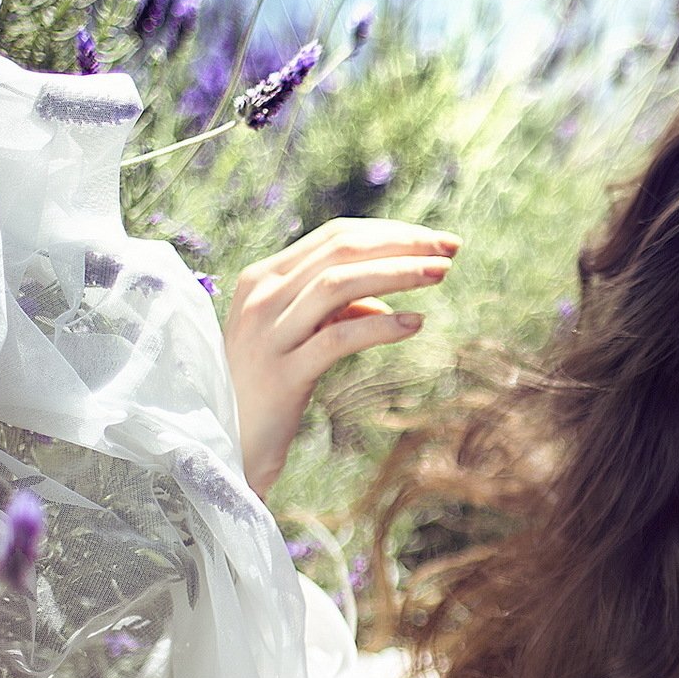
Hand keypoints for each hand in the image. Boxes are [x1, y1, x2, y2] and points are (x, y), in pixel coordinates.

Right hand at [224, 218, 460, 498]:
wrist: (226, 445)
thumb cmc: (268, 390)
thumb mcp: (301, 339)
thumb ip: (335, 313)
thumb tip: (383, 302)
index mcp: (263, 278)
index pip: (334, 237)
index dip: (389, 232)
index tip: (436, 239)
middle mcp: (261, 297)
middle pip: (341, 251)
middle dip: (401, 243)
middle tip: (451, 247)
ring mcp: (269, 334)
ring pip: (338, 284)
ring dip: (397, 273)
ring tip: (441, 272)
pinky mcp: (282, 374)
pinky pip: (337, 338)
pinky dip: (379, 326)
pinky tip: (415, 324)